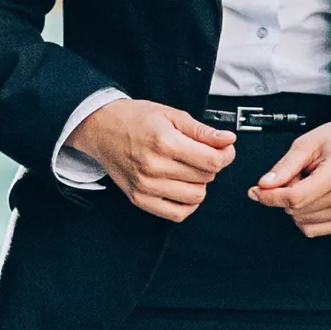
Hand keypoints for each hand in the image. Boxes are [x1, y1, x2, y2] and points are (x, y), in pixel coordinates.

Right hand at [68, 98, 235, 221]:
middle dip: (211, 165)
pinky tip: (183, 187)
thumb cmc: (134, 119)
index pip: (212, 161)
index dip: (226, 155)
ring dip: (199, 184)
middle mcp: (154, 167)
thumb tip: (228, 140)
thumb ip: (202, 130)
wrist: (102, 128)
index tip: (224, 149)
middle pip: (206, 178)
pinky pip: (176, 214)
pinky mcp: (140, 199)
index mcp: (164, 143)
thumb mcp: (171, 115)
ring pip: (195, 196)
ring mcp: (146, 186)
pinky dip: (187, 204)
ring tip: (188, 169)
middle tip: (201, 154)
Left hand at [251, 115, 330, 236]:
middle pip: (296, 210)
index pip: (295, 197)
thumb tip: (265, 184)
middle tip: (297, 175)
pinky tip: (314, 197)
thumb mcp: (309, 142)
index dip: (270, 197)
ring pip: (302, 222)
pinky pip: (313, 229)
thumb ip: (285, 165)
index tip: (257, 191)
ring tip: (310, 184)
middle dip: (285, 195)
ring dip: (296, 206)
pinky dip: (305, 216)